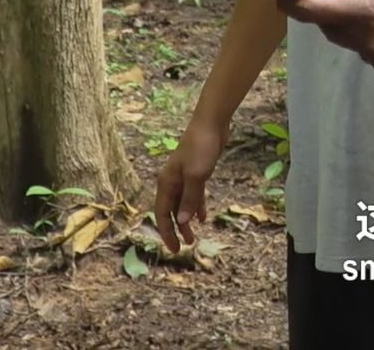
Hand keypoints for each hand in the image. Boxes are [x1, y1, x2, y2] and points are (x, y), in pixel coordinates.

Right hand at [153, 117, 226, 252]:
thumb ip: (189, 199)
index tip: (174, 249)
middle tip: (185, 247)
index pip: (162, 214)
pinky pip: (193, 195)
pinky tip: (202, 218)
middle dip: (176, 230)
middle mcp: (172, 181)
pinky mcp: (196, 172)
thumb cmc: (201, 147)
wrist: (211, 123)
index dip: (166, 232)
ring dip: (186, 221)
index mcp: (167, 183)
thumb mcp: (197, 176)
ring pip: (182, 205)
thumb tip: (181, 222)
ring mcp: (183, 177)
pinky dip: (196, 207)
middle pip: (171, 211)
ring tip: (193, 237)